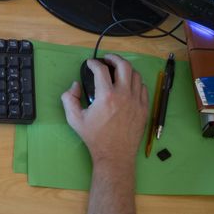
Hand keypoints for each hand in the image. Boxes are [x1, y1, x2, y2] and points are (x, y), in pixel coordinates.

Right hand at [61, 53, 147, 168]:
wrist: (115, 155)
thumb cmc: (94, 137)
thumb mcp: (74, 119)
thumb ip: (69, 99)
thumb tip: (75, 85)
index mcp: (106, 96)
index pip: (101, 70)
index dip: (94, 63)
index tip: (90, 63)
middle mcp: (124, 95)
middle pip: (124, 66)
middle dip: (114, 58)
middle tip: (107, 59)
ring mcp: (137, 101)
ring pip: (136, 75)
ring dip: (126, 69)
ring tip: (118, 70)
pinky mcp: (144, 108)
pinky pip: (143, 88)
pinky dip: (135, 82)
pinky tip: (129, 85)